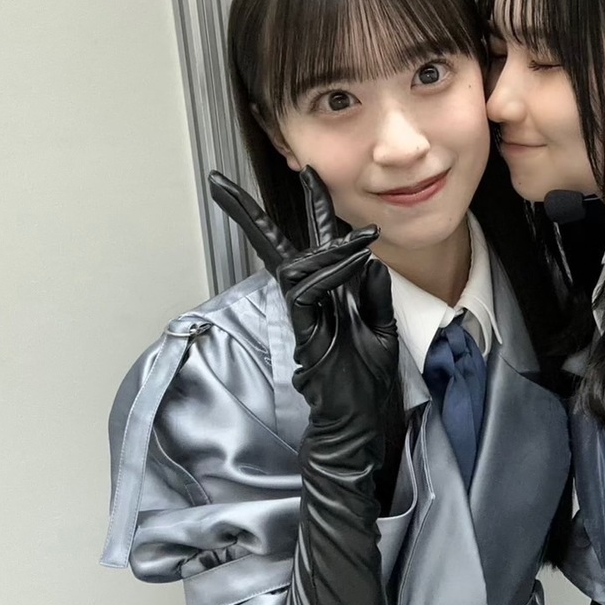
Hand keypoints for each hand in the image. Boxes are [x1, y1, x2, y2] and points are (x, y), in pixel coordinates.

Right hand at [208, 168, 398, 432]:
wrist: (358, 427)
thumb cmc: (366, 389)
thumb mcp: (382, 332)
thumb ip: (375, 297)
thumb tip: (370, 260)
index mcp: (328, 298)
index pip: (316, 245)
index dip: (314, 209)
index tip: (310, 176)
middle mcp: (309, 301)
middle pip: (275, 248)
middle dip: (250, 214)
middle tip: (222, 183)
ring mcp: (303, 316)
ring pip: (294, 263)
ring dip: (325, 242)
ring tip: (355, 231)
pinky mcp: (304, 332)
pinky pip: (307, 290)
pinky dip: (329, 271)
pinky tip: (353, 261)